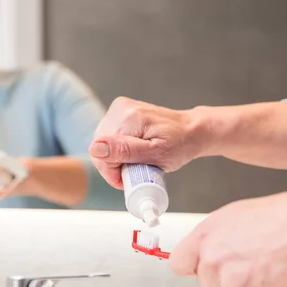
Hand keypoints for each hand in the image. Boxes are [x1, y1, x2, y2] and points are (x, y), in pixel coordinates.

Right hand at [89, 97, 206, 187]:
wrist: (191, 130)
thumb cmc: (179, 144)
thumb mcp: (156, 154)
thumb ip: (125, 151)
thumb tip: (96, 148)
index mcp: (128, 118)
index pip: (99, 151)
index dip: (111, 171)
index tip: (127, 179)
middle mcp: (121, 109)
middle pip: (99, 146)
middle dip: (114, 164)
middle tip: (135, 170)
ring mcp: (120, 108)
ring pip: (102, 142)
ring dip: (116, 156)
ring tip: (137, 159)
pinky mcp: (121, 110)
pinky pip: (109, 135)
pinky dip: (119, 147)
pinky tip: (134, 149)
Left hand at [169, 189, 286, 286]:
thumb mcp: (244, 213)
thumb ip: (221, 233)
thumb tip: (214, 244)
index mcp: (209, 234)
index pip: (179, 262)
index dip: (192, 264)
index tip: (199, 264)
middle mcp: (215, 260)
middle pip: (208, 279)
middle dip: (226, 273)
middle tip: (253, 258)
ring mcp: (235, 284)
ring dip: (250, 284)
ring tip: (274, 263)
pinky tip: (283, 277)